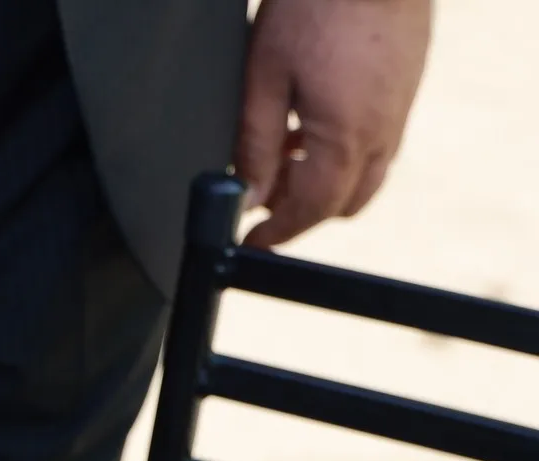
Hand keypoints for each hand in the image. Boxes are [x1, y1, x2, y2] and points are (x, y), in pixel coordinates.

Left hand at [237, 0, 430, 248]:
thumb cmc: (314, 7)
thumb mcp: (263, 78)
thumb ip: (254, 144)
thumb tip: (249, 196)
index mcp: (346, 138)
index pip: (310, 211)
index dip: (277, 234)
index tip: (252, 243)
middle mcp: (383, 132)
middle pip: (344, 202)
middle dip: (302, 213)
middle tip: (261, 203)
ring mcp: (401, 110)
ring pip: (365, 174)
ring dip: (323, 181)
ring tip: (280, 160)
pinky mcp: (406, 88)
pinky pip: (379, 142)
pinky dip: (343, 152)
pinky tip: (309, 127)